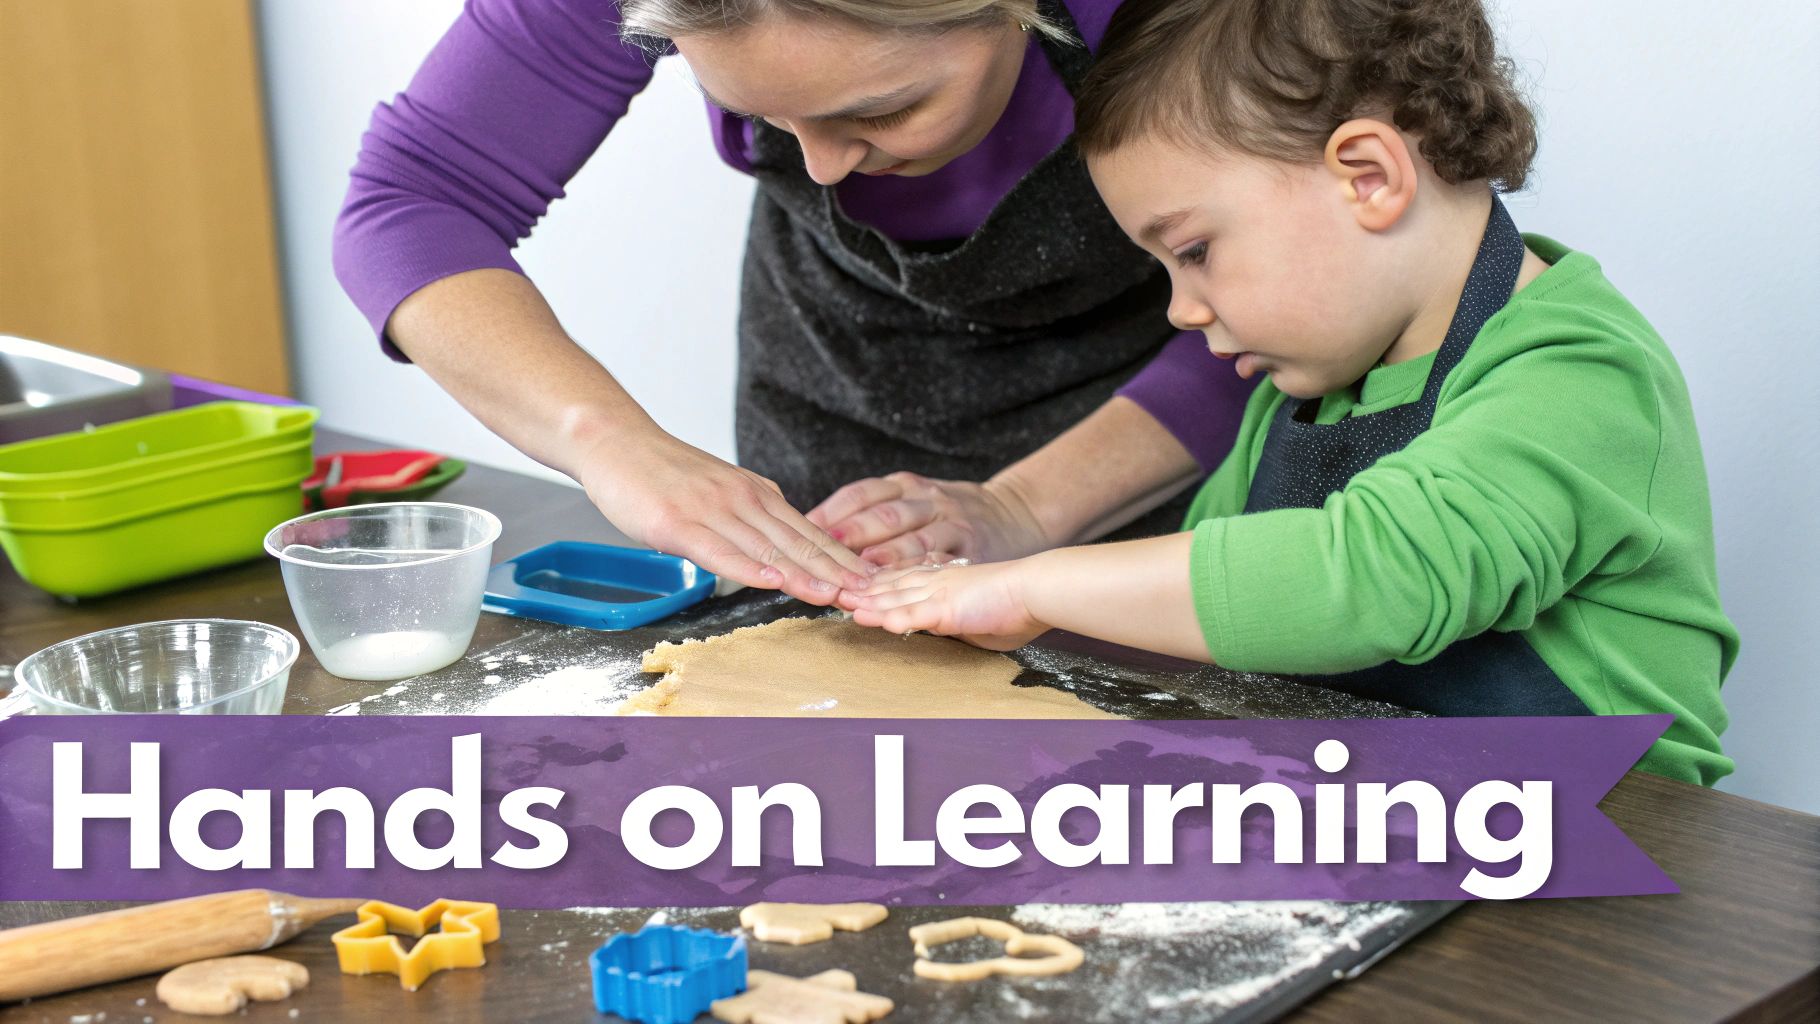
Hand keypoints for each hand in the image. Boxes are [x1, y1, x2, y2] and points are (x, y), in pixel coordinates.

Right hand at [574, 428, 872, 604]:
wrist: (615, 441)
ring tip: (835, 597)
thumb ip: (752, 516)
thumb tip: (781, 547)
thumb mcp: (721, 490)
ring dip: (804, 575)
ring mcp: (711, 510)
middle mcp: (742, 499)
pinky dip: (749, 568)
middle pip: (799, 543)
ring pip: (767, 549)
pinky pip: (720, 550)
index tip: (871, 583)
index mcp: (757, 494)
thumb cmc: (663, 473)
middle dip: (837, 573)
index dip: (842, 561)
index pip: (809, 533)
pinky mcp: (678, 523)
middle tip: (870, 596)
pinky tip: (772, 582)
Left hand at [808, 472, 1050, 568]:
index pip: (862, 494)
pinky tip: (891, 602)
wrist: (1019, 513)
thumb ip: (879, 514)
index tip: (802, 530)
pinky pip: (941, 567)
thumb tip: (821, 534)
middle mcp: (930, 500)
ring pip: (910, 543)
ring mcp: (952, 525)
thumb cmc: (955, 514)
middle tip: (817, 557)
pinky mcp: (972, 553)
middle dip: (848, 537)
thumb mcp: (918, 498)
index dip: (831, 512)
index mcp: (909, 485)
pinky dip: (915, 584)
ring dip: (877, 565)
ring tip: (850, 584)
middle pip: (883, 517)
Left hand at [845, 558, 1047, 650]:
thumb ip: (954, 615)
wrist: (1039, 588)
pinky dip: (892, 616)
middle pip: (888, 585)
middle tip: (830, 591)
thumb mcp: (975, 608)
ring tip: (840, 605)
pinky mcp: (949, 606)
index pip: (900, 580)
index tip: (850, 585)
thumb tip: (945, 624)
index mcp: (942, 579)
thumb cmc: (1017, 603)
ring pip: (894, 597)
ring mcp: (940, 592)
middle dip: (859, 590)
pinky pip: (916, 613)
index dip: (873, 583)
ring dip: (866, 602)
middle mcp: (935, 581)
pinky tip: (872, 619)